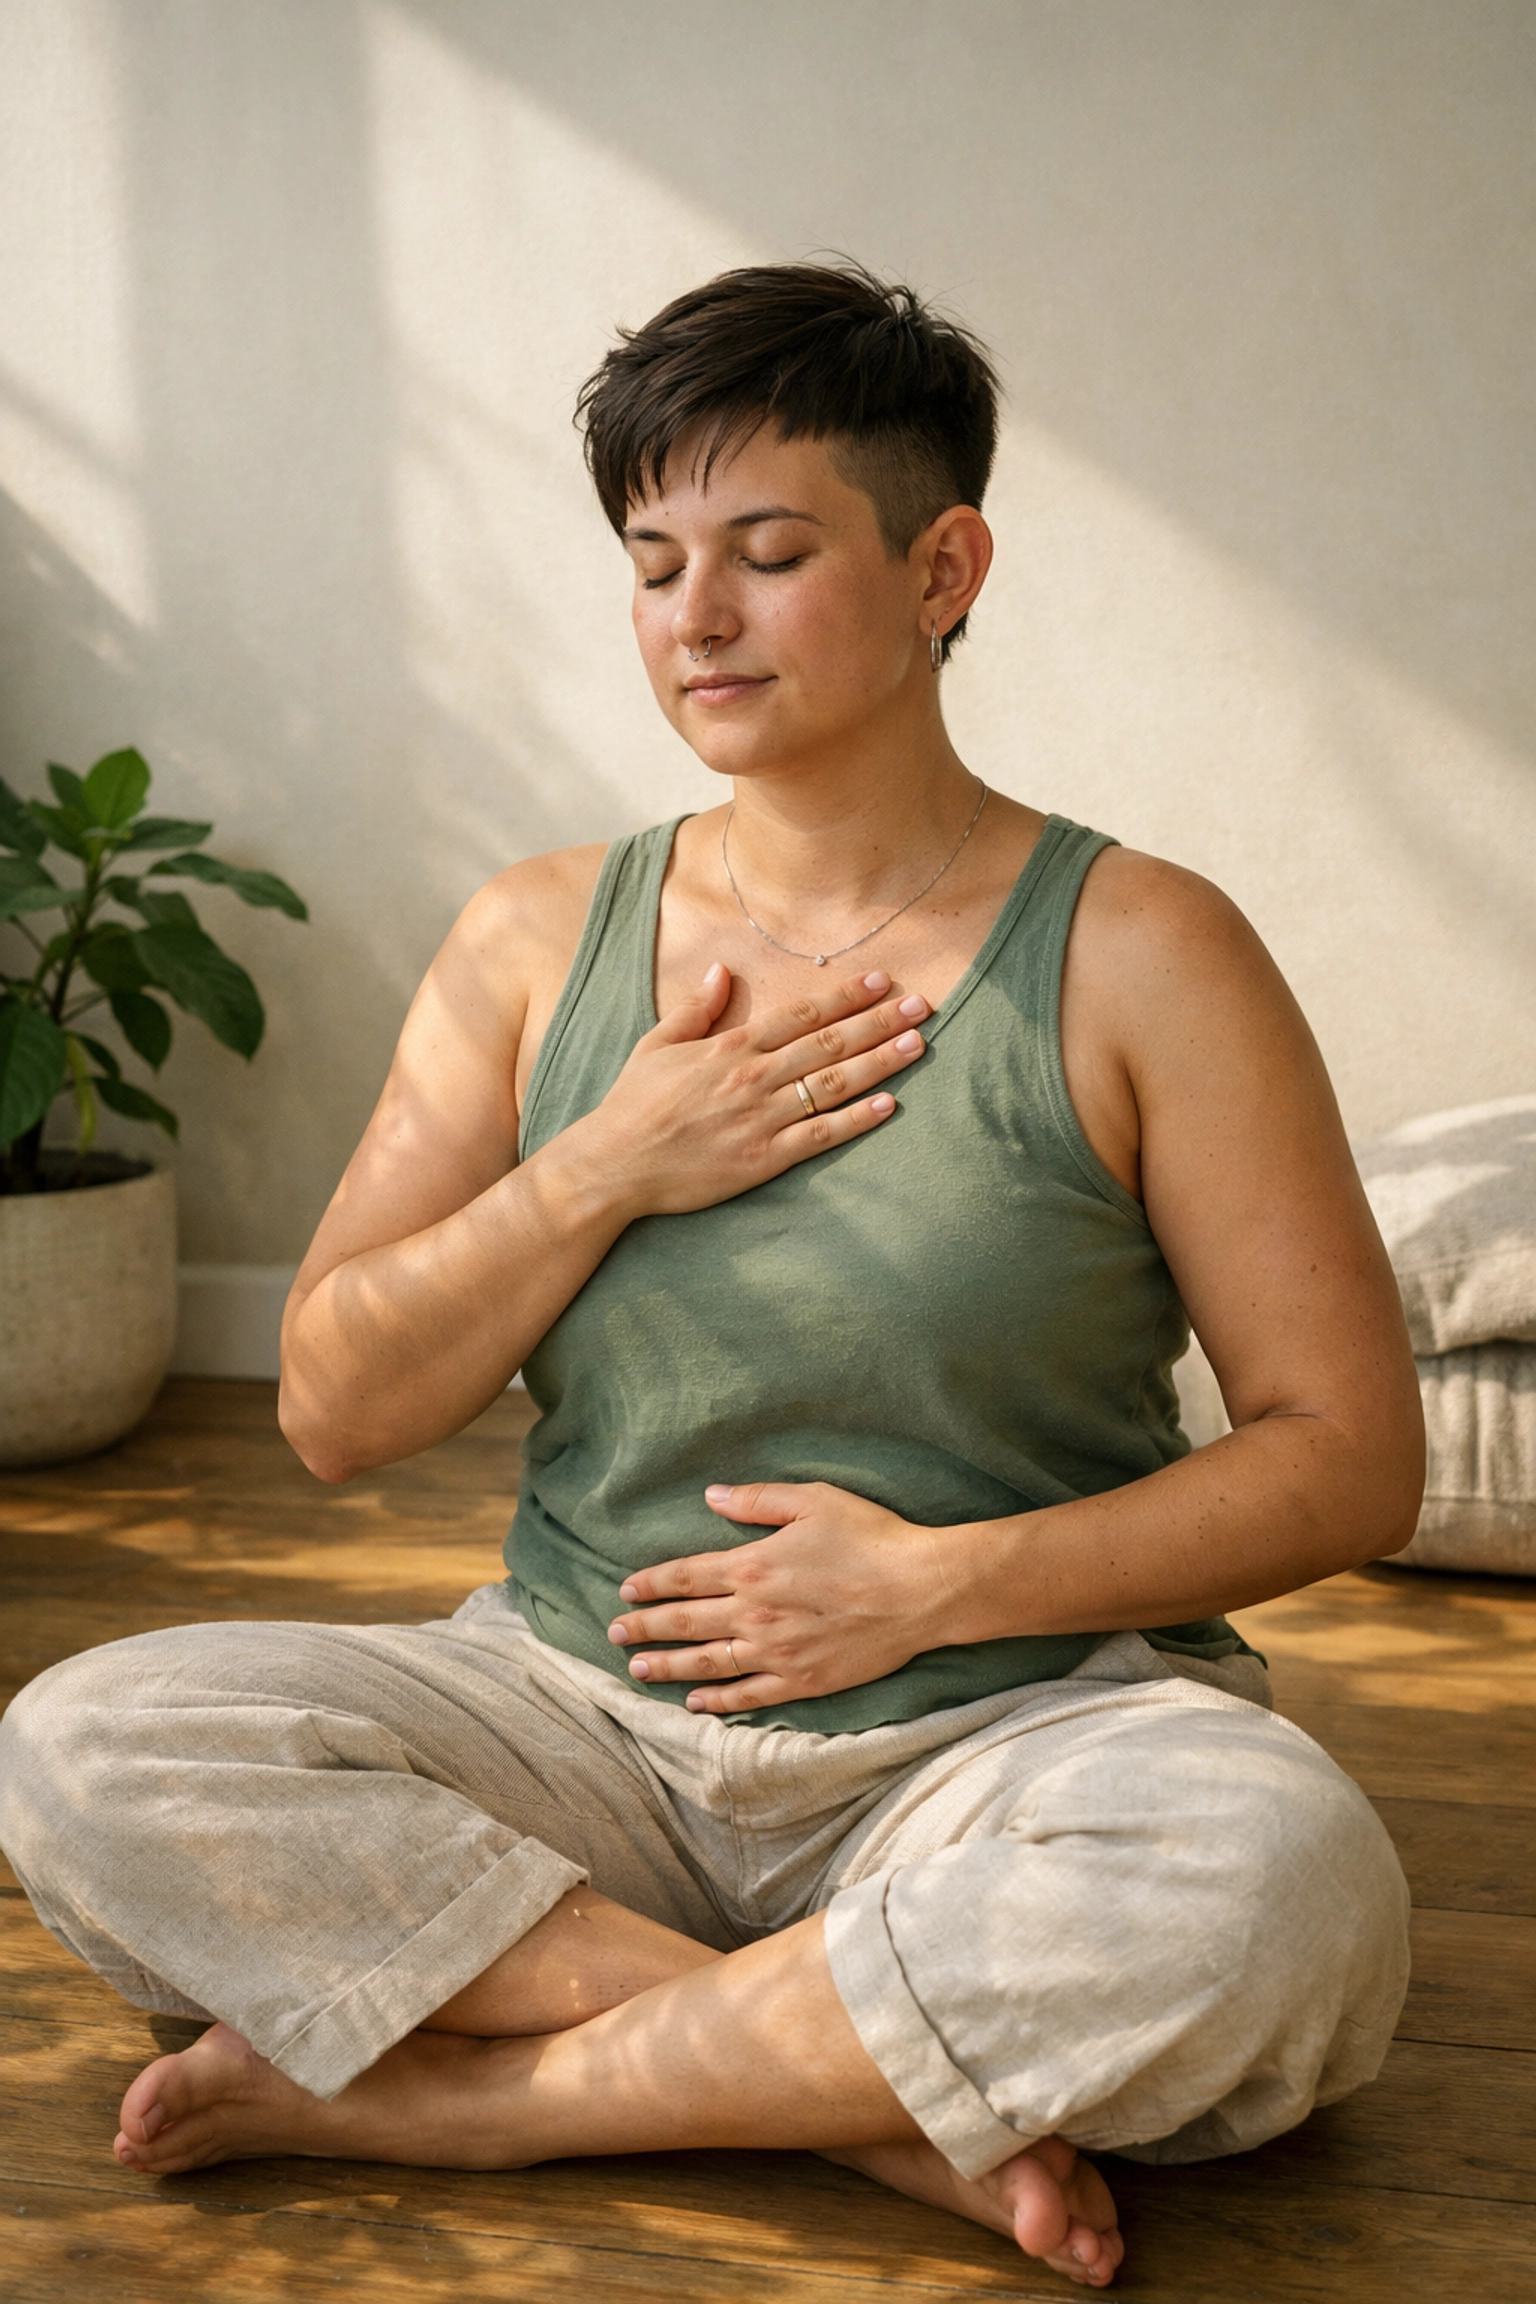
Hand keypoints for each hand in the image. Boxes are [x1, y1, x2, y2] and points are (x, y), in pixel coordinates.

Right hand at [577, 966, 930, 1220]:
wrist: (613, 1165)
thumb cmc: (632, 1105)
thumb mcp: (657, 1045)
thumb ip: (697, 1008)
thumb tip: (724, 970)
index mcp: (730, 1047)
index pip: (801, 1014)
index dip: (845, 996)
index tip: (881, 980)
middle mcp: (752, 1077)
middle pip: (829, 1043)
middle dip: (879, 1021)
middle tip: (922, 1006)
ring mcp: (761, 1119)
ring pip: (833, 1084)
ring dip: (880, 1062)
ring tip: (918, 1044)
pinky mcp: (763, 1159)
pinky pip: (820, 1136)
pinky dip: (856, 1120)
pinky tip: (889, 1105)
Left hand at [606, 1481, 946, 1713]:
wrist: (920, 1591)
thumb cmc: (871, 1538)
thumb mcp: (813, 1500)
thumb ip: (757, 1500)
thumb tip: (711, 1495)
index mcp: (752, 1566)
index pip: (685, 1577)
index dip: (651, 1584)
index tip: (624, 1591)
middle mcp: (754, 1613)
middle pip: (685, 1623)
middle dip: (644, 1629)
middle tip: (614, 1635)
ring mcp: (776, 1653)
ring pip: (706, 1663)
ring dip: (667, 1667)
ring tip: (638, 1670)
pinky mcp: (802, 1682)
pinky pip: (748, 1696)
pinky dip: (716, 1701)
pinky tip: (694, 1703)